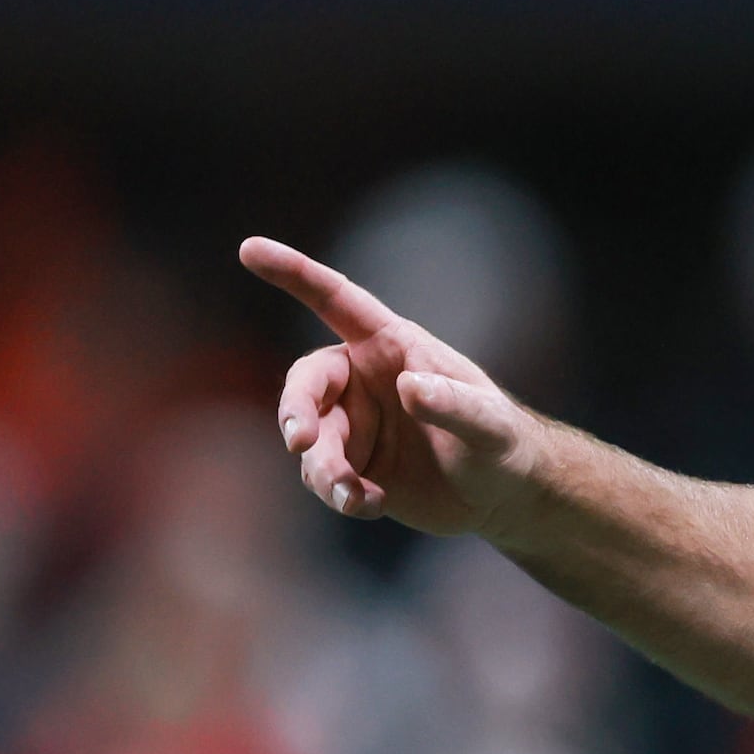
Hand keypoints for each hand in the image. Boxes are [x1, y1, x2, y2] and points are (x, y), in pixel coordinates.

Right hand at [241, 235, 541, 537]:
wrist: (504, 498)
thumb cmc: (504, 445)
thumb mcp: (490, 426)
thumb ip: (454, 405)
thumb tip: (409, 386)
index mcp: (392, 347)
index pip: (337, 301)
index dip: (294, 274)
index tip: (250, 248)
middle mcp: (363, 380)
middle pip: (306, 383)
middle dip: (296, 409)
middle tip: (301, 440)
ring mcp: (354, 424)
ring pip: (311, 440)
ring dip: (324, 468)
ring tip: (352, 495)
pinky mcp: (352, 465)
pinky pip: (323, 477)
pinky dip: (339, 494)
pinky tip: (370, 505)